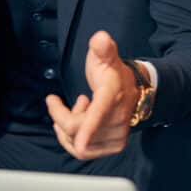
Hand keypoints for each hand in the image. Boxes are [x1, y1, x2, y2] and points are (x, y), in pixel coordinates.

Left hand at [45, 31, 140, 159]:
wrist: (135, 90)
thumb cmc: (113, 74)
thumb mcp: (106, 57)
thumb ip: (102, 48)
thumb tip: (100, 38)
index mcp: (112, 97)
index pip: (99, 114)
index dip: (88, 129)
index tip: (79, 143)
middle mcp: (117, 119)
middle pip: (77, 129)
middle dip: (59, 115)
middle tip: (55, 101)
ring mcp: (117, 135)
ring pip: (78, 144)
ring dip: (68, 127)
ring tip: (74, 110)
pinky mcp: (114, 145)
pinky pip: (84, 152)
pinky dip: (74, 139)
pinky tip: (78, 123)